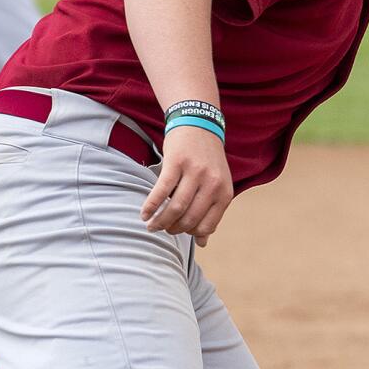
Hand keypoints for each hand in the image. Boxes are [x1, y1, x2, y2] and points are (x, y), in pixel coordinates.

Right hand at [141, 125, 233, 247]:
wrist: (199, 125)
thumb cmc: (207, 160)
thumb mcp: (217, 185)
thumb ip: (211, 212)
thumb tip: (203, 243)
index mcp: (224, 192)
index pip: (206, 226)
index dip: (189, 233)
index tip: (177, 231)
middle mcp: (212, 183)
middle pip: (189, 219)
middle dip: (172, 229)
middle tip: (161, 229)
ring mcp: (195, 172)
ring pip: (175, 208)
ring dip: (160, 221)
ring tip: (151, 225)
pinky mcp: (177, 163)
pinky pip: (161, 191)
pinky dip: (151, 206)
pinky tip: (144, 213)